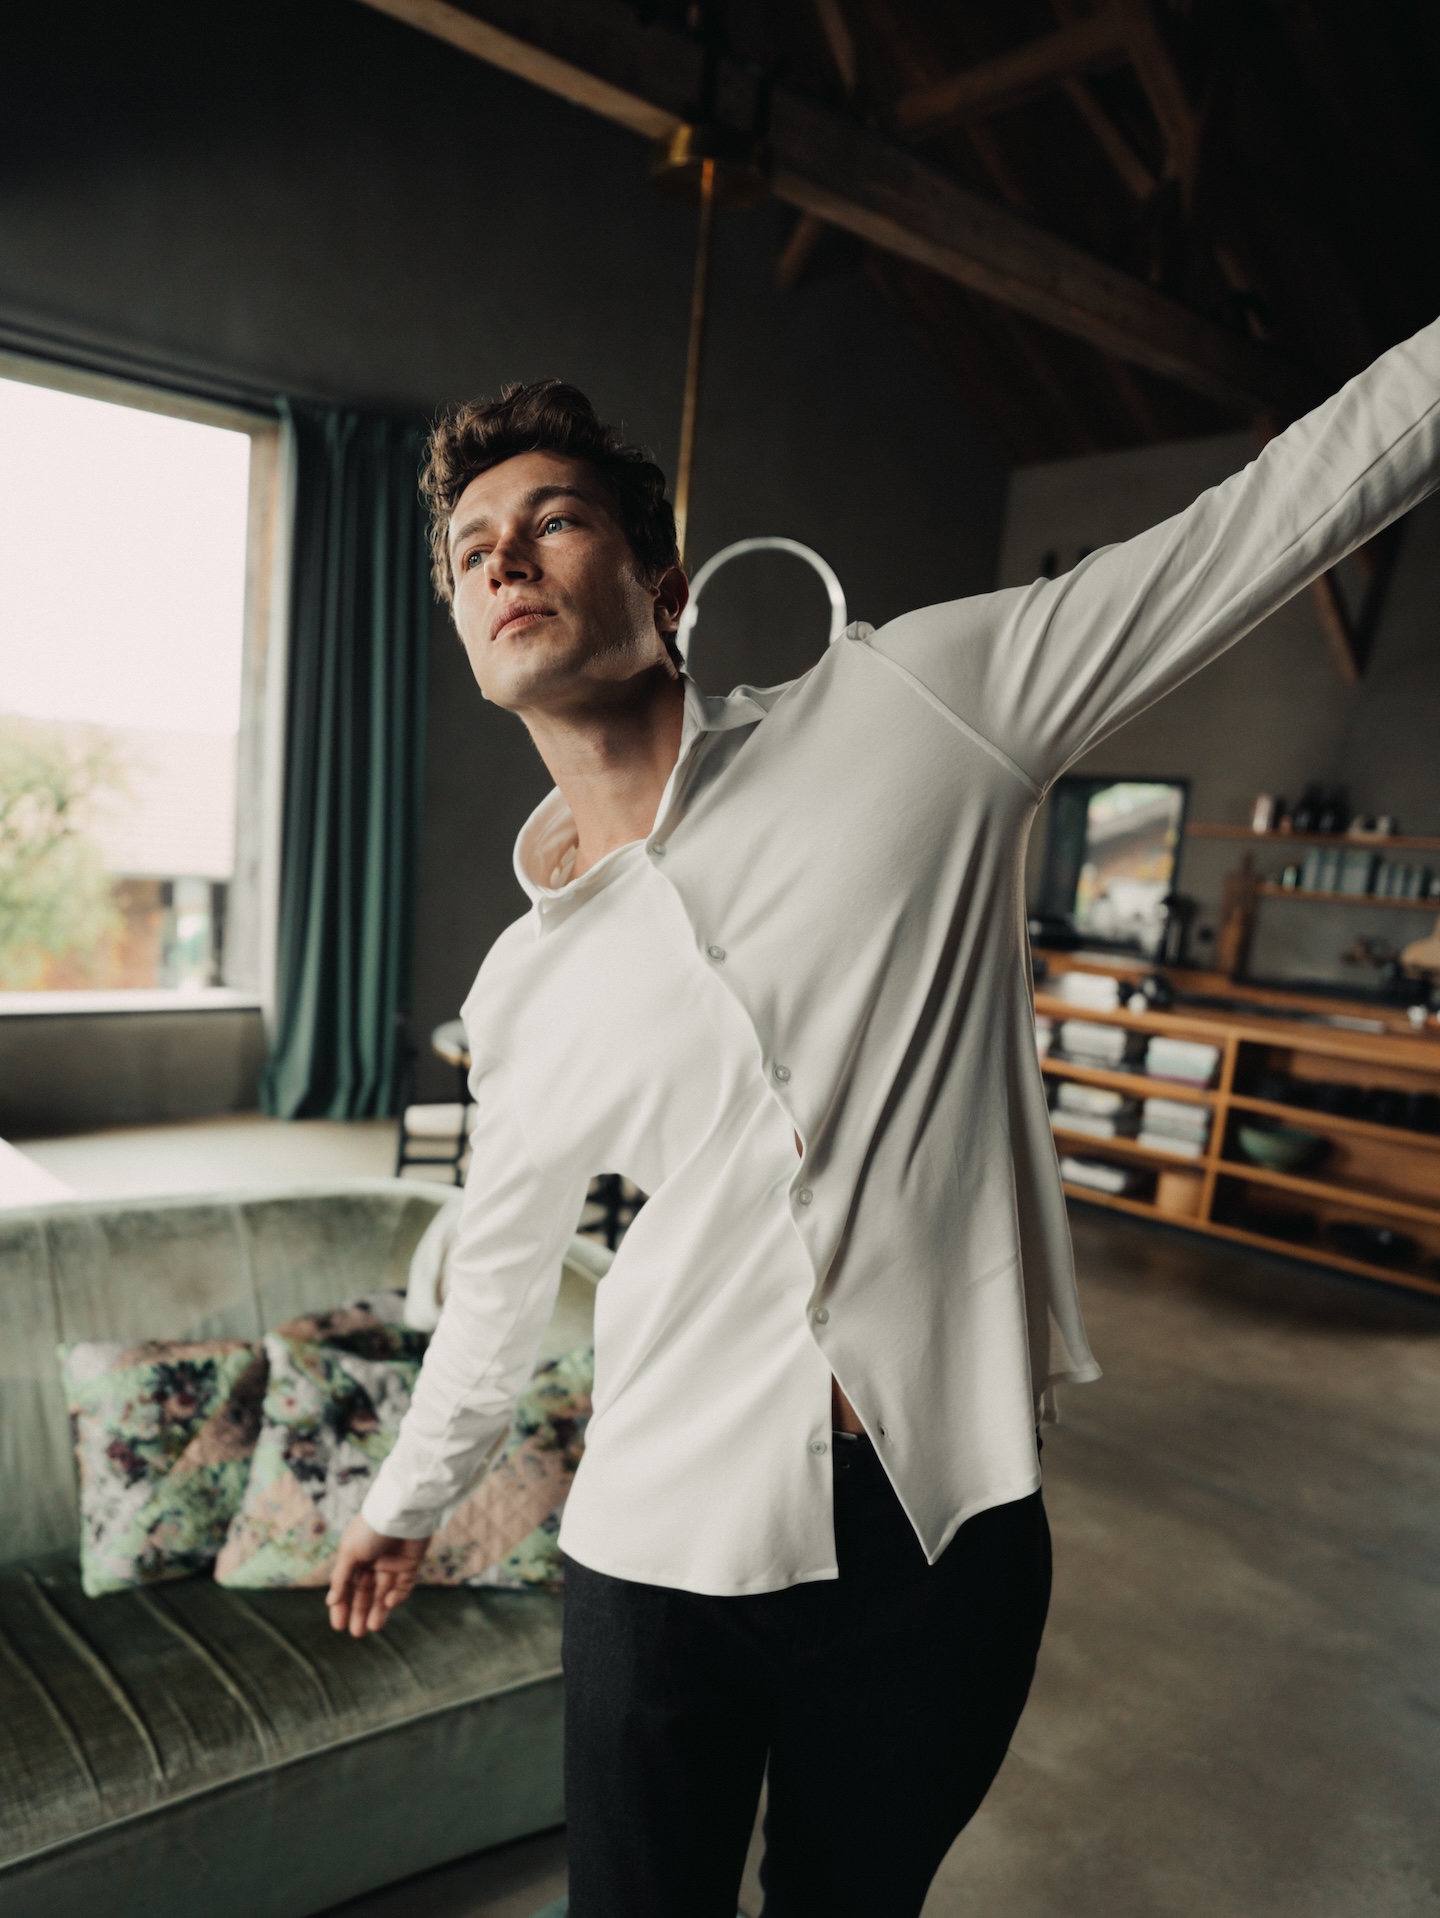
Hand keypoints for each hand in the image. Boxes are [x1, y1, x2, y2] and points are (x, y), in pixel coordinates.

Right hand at [326, 1515, 430, 1636]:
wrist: (402, 1513)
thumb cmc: (371, 1530)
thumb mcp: (350, 1553)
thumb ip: (341, 1578)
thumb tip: (331, 1601)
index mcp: (355, 1556)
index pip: (346, 1587)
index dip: (342, 1606)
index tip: (338, 1626)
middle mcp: (373, 1561)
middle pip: (365, 1593)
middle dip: (360, 1612)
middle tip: (357, 1633)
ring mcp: (392, 1564)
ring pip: (384, 1594)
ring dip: (378, 1610)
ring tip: (372, 1627)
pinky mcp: (410, 1565)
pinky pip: (403, 1586)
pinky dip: (396, 1597)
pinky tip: (389, 1602)